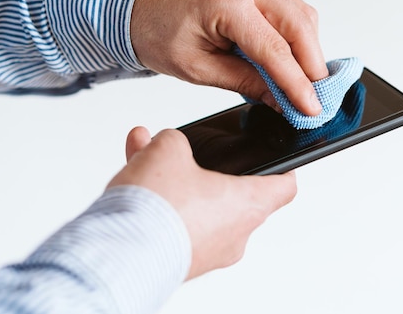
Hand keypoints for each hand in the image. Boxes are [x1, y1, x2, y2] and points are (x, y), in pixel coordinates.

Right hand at [107, 126, 296, 279]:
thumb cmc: (156, 208)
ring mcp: (208, 253)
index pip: (284, 187)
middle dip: (205, 168)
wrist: (118, 254)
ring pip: (197, 206)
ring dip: (175, 182)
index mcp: (247, 205)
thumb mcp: (168, 150)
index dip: (284, 167)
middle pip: (232, 194)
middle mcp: (234, 235)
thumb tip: (169, 145)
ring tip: (144, 156)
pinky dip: (160, 204)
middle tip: (186, 152)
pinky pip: (176, 225)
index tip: (279, 156)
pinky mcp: (181, 262)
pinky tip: (132, 180)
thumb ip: (175, 140)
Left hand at [130, 0, 328, 115]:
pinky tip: (289, 57)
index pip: (275, 48)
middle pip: (299, 22)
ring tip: (302, 80)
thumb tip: (281, 99)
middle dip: (313, 64)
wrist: (133, 3)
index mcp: (223, 1)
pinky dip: (294, 34)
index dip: (298, 82)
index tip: (312, 107)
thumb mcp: (197, 68)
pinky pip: (287, 6)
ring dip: (307, 48)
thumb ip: (245, 83)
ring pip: (299, 12)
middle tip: (315, 96)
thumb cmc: (154, 31)